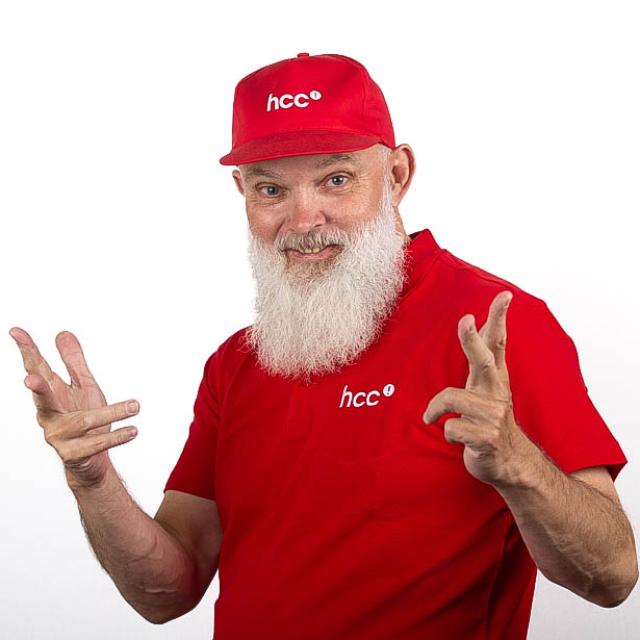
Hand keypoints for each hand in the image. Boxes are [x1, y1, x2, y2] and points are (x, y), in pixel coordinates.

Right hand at [9, 327, 139, 489]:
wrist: (90, 460)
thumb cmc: (84, 418)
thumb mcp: (83, 386)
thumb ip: (73, 362)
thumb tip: (62, 332)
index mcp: (52, 394)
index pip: (37, 368)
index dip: (26, 350)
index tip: (16, 331)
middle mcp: (49, 415)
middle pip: (43, 398)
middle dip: (37, 388)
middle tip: (29, 379)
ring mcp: (59, 436)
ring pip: (83, 421)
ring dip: (111, 412)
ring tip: (135, 405)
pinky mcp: (73, 455)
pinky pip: (96, 444)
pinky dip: (117, 437)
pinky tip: (134, 430)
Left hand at [422, 290, 533, 487]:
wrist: (510, 464)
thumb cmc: (489, 423)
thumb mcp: (486, 390)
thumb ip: (481, 360)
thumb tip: (476, 324)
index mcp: (494, 379)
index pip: (497, 343)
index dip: (499, 318)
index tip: (504, 296)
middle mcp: (496, 393)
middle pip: (483, 360)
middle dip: (472, 339)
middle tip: (465, 320)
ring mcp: (493, 416)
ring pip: (452, 398)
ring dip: (437, 409)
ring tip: (435, 417)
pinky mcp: (486, 438)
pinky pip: (451, 428)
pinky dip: (447, 433)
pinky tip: (457, 438)